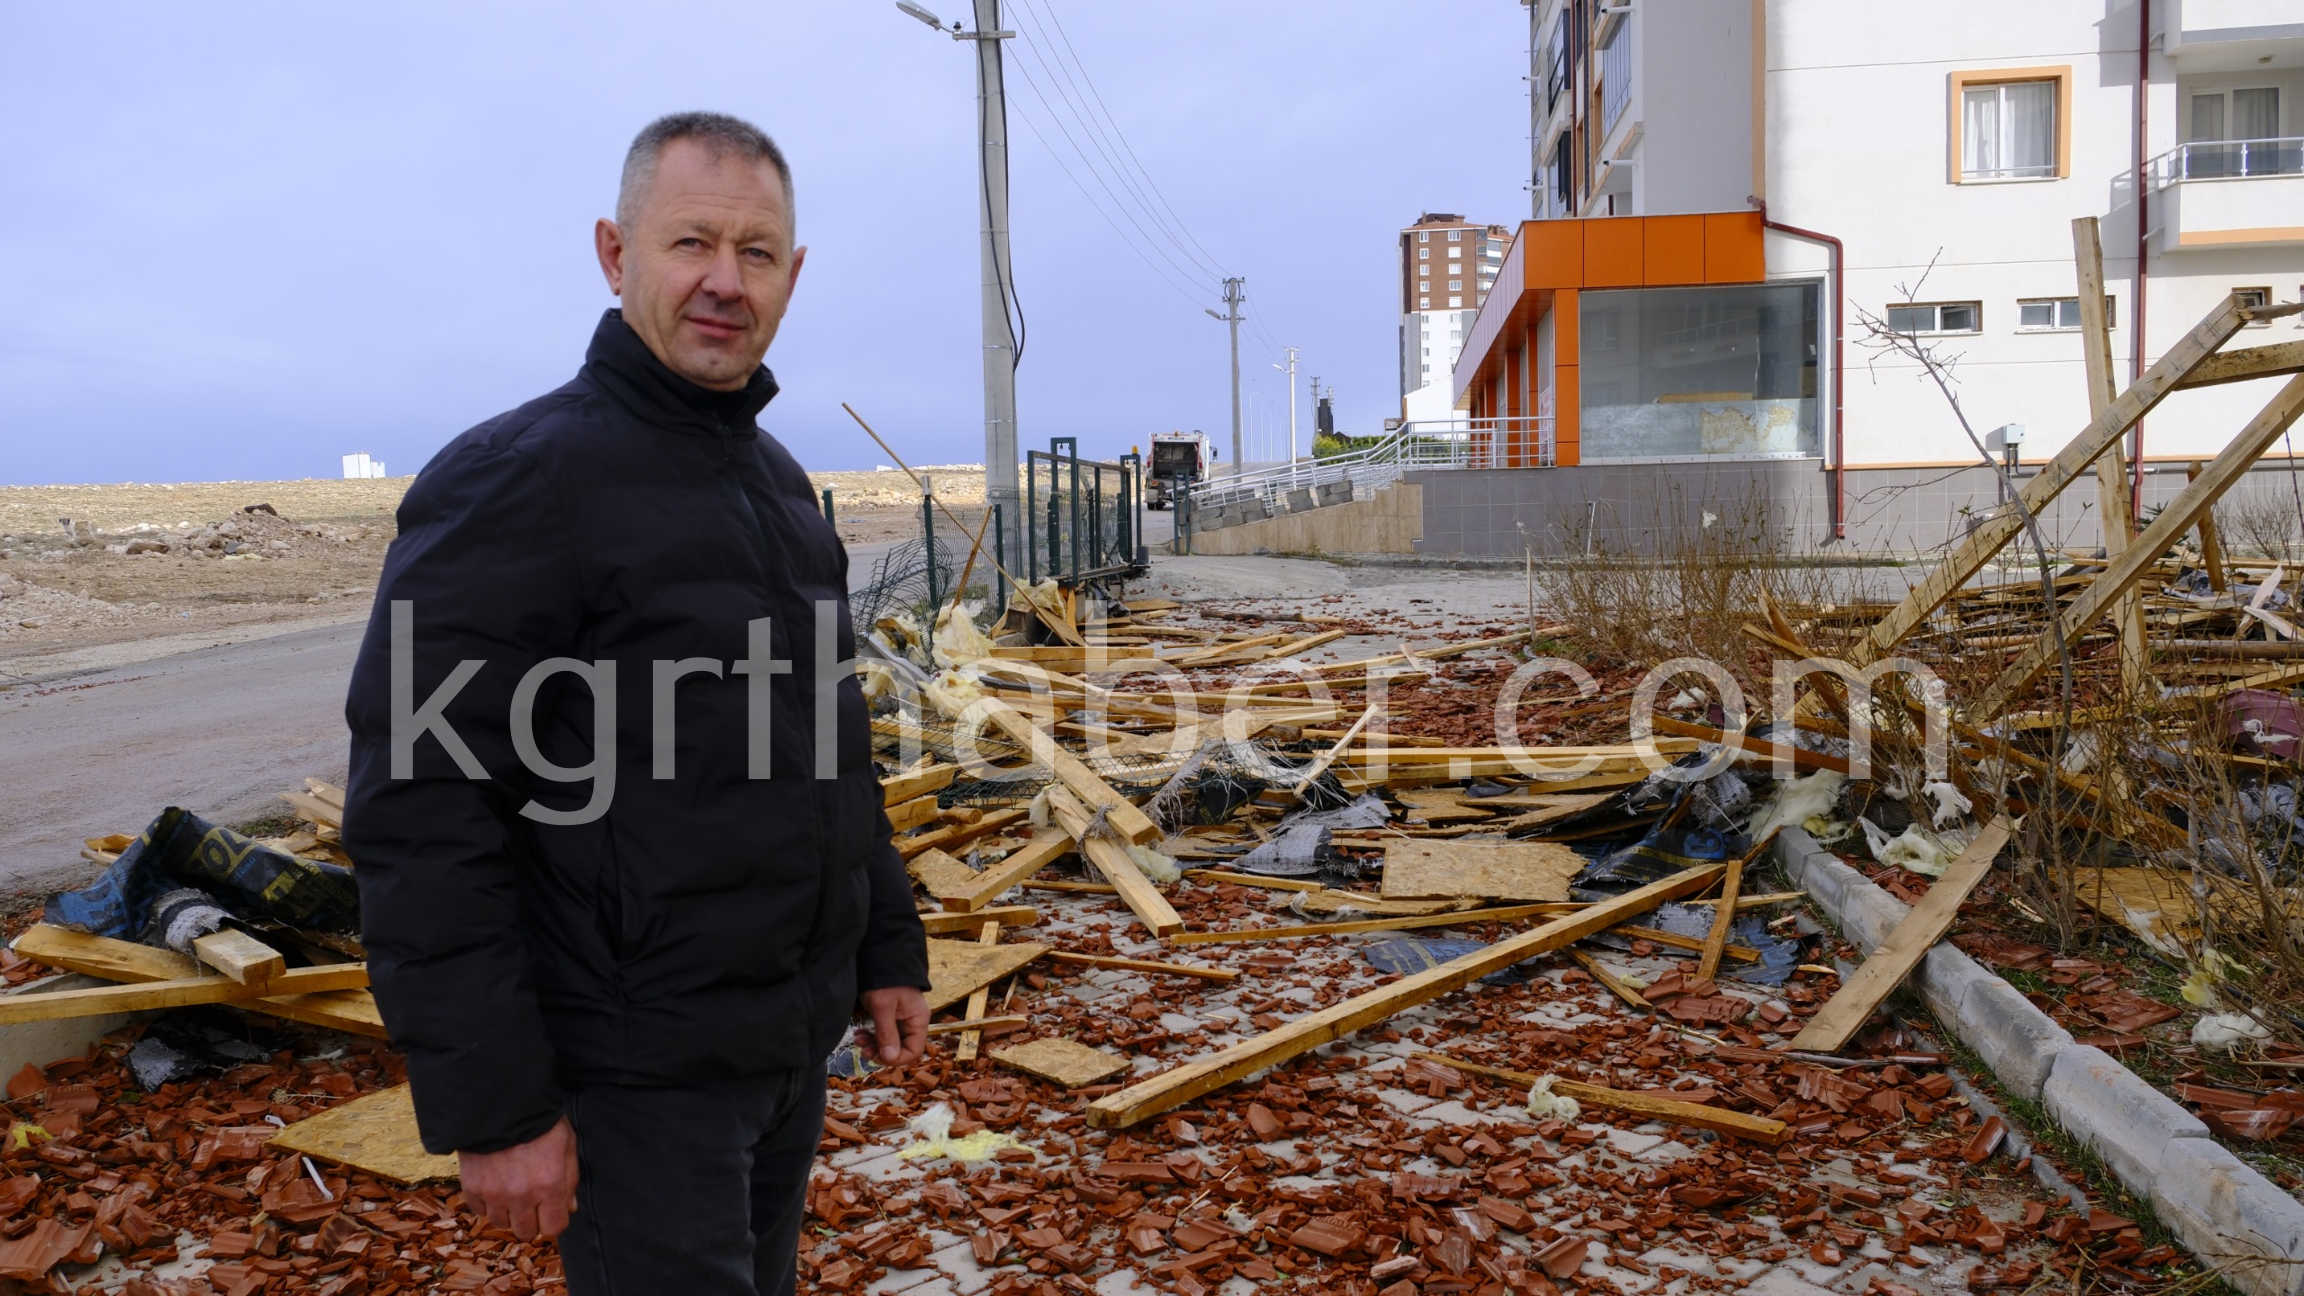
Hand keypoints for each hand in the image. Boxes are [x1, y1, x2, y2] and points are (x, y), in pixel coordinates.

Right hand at [458, 1116, 578, 1240]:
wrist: (500, 1102)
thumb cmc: (540, 1121)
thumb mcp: (566, 1145)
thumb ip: (570, 1179)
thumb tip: (569, 1208)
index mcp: (550, 1186)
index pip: (553, 1228)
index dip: (554, 1220)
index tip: (551, 1211)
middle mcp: (521, 1196)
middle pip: (526, 1232)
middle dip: (531, 1219)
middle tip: (530, 1201)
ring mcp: (494, 1193)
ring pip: (501, 1223)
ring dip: (507, 1211)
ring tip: (510, 1189)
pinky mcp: (472, 1187)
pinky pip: (479, 1210)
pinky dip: (486, 1202)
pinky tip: (493, 1184)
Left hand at [857, 986, 928, 1065]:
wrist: (879, 956)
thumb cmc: (884, 979)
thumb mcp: (883, 1007)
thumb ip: (887, 1034)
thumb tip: (890, 1058)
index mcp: (918, 1019)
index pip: (914, 1051)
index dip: (896, 1059)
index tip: (877, 1056)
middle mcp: (912, 1020)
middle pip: (901, 1048)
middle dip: (881, 1051)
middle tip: (864, 1048)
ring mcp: (902, 1017)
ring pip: (891, 1041)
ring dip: (874, 1044)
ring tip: (859, 1039)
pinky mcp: (891, 1014)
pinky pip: (884, 1032)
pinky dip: (872, 1035)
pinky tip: (861, 1033)